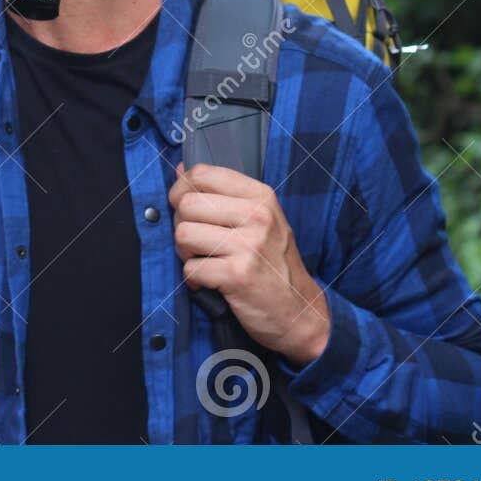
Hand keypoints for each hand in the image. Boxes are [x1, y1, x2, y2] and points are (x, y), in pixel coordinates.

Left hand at [169, 162, 330, 366]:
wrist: (299, 309)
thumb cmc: (273, 263)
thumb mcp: (259, 220)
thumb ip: (222, 195)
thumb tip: (180, 171)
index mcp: (260, 196)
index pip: (202, 173)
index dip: (181, 189)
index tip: (183, 206)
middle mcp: (256, 215)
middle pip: (187, 204)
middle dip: (182, 226)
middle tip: (197, 243)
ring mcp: (248, 245)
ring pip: (183, 234)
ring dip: (185, 253)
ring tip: (205, 261)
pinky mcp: (237, 275)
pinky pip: (190, 268)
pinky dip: (194, 279)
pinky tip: (211, 281)